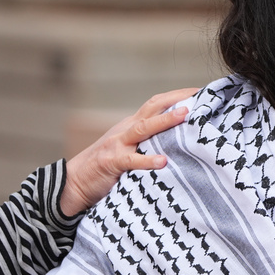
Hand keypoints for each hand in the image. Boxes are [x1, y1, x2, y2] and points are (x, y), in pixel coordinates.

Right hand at [61, 88, 196, 216]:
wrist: (74, 182)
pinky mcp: (111, 162)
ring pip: (143, 128)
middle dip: (176, 99)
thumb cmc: (108, 167)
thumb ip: (149, 142)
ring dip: (165, 120)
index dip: (177, 96)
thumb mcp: (130, 148)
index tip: (200, 92)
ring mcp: (118, 144)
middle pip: (152, 107)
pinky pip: (131, 159)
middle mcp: (126, 130)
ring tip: (185, 114)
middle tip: (198, 96)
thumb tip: (180, 140)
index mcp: (132, 125)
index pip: (157, 103)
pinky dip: (147, 160)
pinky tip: (162, 162)